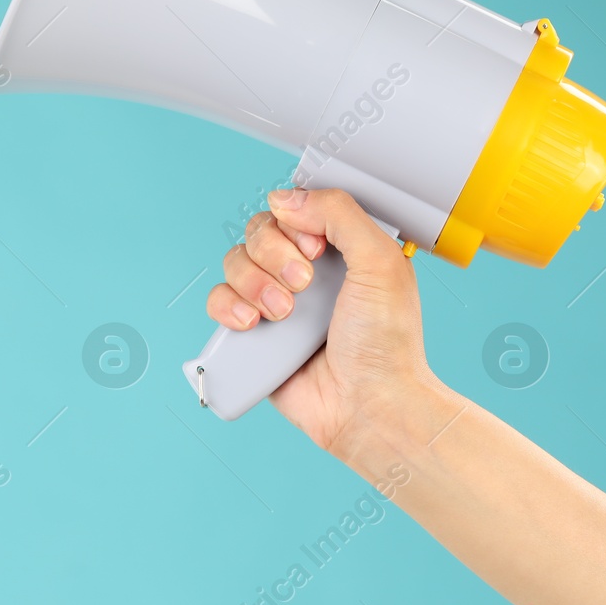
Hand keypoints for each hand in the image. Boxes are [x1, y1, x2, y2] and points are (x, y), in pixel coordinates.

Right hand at [204, 187, 435, 454]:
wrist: (368, 406)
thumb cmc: (387, 345)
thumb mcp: (382, 263)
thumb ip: (340, 214)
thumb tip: (284, 198)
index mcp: (339, 249)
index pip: (294, 208)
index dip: (296, 222)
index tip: (318, 248)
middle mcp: (305, 271)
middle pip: (258, 230)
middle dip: (274, 254)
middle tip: (304, 284)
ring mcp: (276, 300)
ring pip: (234, 261)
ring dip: (253, 282)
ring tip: (283, 312)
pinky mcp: (252, 332)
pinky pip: (218, 300)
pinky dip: (227, 306)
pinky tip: (251, 322)